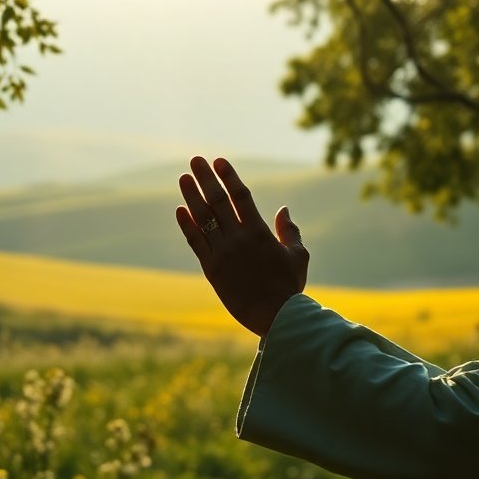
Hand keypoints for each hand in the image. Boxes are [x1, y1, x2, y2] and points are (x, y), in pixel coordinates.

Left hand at [175, 156, 308, 336]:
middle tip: (196, 160)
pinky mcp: (211, 269)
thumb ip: (289, 231)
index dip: (229, 177)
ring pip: (203, 218)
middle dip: (206, 178)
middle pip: (218, 201)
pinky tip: (180, 210)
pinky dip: (187, 225)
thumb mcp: (298, 256)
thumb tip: (283, 209)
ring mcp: (222, 253)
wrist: (274, 318)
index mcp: (260, 232)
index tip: (219, 161)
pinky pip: (196, 242)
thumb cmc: (289, 287)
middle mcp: (239, 238)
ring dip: (192, 196)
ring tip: (184, 178)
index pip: (240, 196)